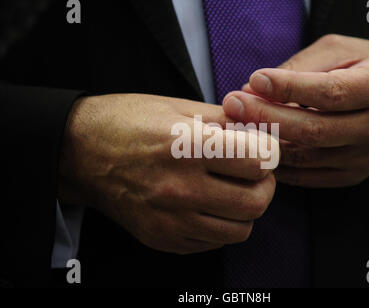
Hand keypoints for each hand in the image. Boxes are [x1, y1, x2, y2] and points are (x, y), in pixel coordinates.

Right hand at [58, 94, 276, 253]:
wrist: (82, 153)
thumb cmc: (129, 123)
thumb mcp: (177, 108)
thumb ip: (226, 120)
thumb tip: (262, 130)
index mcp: (186, 147)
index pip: (258, 161)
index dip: (268, 153)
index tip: (262, 150)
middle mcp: (179, 189)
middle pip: (256, 201)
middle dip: (264, 185)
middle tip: (253, 173)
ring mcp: (170, 220)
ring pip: (240, 229)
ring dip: (246, 209)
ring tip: (231, 190)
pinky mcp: (163, 239)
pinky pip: (214, 243)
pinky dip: (221, 225)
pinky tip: (208, 204)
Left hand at [223, 34, 368, 187]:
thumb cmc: (366, 69)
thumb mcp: (340, 52)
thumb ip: (299, 69)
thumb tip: (253, 90)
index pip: (330, 93)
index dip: (289, 88)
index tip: (254, 80)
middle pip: (315, 130)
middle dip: (267, 118)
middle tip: (233, 104)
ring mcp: (366, 158)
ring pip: (307, 157)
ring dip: (266, 142)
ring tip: (236, 125)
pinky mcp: (352, 175)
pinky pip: (308, 175)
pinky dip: (279, 163)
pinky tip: (257, 147)